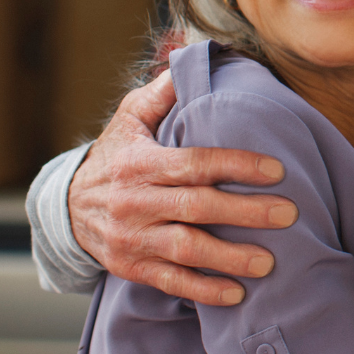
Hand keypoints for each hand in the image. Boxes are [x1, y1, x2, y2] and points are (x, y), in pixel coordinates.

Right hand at [68, 70, 297, 305]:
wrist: (65, 207)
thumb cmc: (115, 155)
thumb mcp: (130, 118)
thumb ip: (163, 93)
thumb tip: (195, 60)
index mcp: (141, 164)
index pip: (195, 164)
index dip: (237, 166)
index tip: (277, 170)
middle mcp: (136, 203)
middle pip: (198, 208)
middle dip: (245, 213)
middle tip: (288, 214)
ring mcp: (133, 239)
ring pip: (186, 250)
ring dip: (229, 258)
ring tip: (269, 262)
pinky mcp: (131, 267)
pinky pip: (170, 282)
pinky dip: (203, 290)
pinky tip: (236, 293)